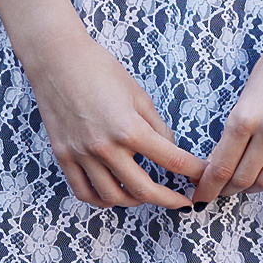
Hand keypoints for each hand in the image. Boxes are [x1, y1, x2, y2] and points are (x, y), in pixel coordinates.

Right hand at [20, 30, 202, 208]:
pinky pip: (83, 191)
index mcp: (130, 129)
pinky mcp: (63, 156)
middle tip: (183, 201)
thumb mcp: (139, 96)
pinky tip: (115, 195)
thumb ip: (157, 128)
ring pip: (112, 197)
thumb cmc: (101, 71)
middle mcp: (105, 148)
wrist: (57, 61)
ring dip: (135, 201)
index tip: (205, 177)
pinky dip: (101, 200)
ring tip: (149, 196)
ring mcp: (81, 155)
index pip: (171, 160)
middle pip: (143, 189)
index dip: (194, 172)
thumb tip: (170, 150)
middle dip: (169, 199)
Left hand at [192, 18, 262, 202]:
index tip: (199, 195)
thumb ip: (236, 131)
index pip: (221, 167)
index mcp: (244, 117)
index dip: (207, 187)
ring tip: (241, 183)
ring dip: (250, 188)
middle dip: (225, 190)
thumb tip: (222, 163)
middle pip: (242, 179)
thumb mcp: (245, 98)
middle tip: (217, 190)